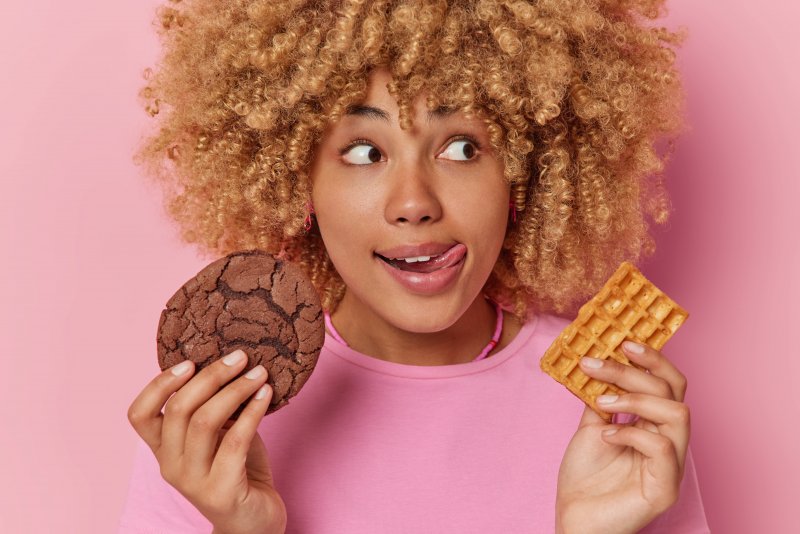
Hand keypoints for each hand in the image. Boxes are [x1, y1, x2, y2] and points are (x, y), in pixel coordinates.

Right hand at [127, 350, 286, 533]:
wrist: (254, 523)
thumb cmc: (238, 470)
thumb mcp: (219, 435)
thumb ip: (214, 407)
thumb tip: (230, 361)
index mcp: (163, 450)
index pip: (139, 415)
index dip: (159, 384)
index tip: (189, 361)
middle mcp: (170, 466)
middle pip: (179, 409)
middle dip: (211, 375)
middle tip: (240, 356)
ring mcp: (193, 482)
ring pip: (205, 421)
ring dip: (235, 390)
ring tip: (259, 373)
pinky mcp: (221, 492)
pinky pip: (235, 442)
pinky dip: (252, 411)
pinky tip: (266, 395)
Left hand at [555, 341, 689, 533]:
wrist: (574, 520)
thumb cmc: (584, 479)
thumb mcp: (591, 427)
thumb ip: (600, 397)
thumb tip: (595, 360)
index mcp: (656, 426)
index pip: (669, 383)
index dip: (652, 358)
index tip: (622, 341)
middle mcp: (671, 442)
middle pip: (674, 391)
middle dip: (634, 371)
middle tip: (596, 363)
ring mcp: (672, 466)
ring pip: (678, 414)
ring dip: (635, 399)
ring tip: (601, 402)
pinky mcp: (666, 488)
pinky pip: (662, 447)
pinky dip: (631, 433)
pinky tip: (605, 436)